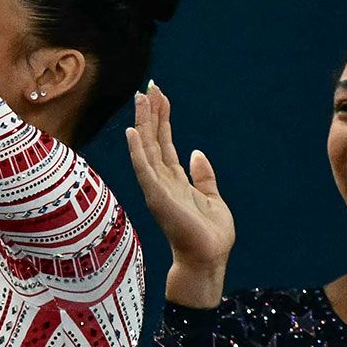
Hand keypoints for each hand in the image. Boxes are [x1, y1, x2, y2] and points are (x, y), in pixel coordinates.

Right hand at [124, 83, 234, 306]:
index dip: (162, 118)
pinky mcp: (157, 197)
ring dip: (143, 123)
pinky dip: (137, 151)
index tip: (159, 95)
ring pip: (147, 149)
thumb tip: (197, 152)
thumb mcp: (213, 198)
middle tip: (148, 87)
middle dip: (151, 113)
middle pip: (153, 140)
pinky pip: (144, 169)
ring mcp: (158, 188)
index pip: (164, 143)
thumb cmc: (210, 235)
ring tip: (142, 98)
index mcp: (175, 180)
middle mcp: (162, 181)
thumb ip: (204, 176)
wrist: (208, 259)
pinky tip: (132, 131)